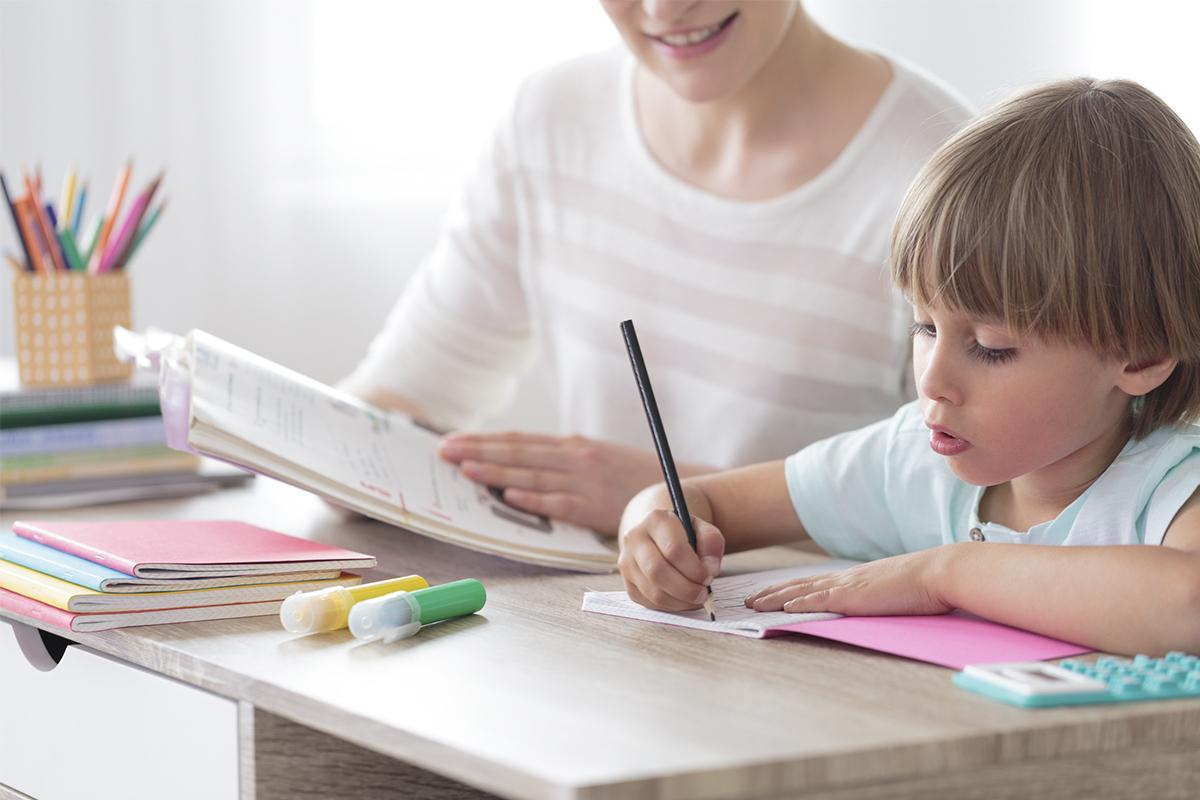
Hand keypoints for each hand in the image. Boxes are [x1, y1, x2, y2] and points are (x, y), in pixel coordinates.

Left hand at [438, 432, 674, 534]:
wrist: (675, 489)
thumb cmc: (631, 479)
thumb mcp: (596, 460)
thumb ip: (563, 462)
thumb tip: (522, 468)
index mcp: (572, 447)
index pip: (520, 441)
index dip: (485, 440)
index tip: (453, 440)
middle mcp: (574, 458)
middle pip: (518, 453)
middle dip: (478, 450)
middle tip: (443, 451)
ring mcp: (584, 481)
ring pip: (532, 475)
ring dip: (496, 471)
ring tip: (465, 469)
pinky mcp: (595, 506)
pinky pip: (559, 502)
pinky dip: (533, 498)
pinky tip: (510, 495)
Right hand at [618, 508, 724, 611]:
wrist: (656, 535)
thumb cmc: (682, 534)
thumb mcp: (701, 528)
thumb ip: (711, 542)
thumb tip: (710, 569)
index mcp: (655, 520)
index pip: (673, 549)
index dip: (694, 568)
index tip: (708, 576)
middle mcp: (635, 539)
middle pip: (658, 571)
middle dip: (686, 589)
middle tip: (703, 593)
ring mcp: (627, 562)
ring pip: (653, 591)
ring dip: (680, 601)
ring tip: (696, 598)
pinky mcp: (627, 583)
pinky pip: (649, 602)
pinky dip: (670, 606)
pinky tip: (683, 600)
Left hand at [744, 548, 953, 615]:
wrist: (940, 572)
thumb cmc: (926, 584)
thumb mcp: (895, 590)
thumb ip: (880, 597)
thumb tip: (876, 604)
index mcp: (855, 578)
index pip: (814, 583)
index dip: (789, 589)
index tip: (770, 594)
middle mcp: (845, 579)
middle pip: (799, 585)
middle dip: (771, 593)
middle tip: (748, 600)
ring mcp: (848, 586)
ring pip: (800, 591)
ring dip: (773, 598)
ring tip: (752, 605)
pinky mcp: (853, 596)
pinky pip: (818, 600)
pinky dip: (796, 604)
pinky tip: (780, 608)